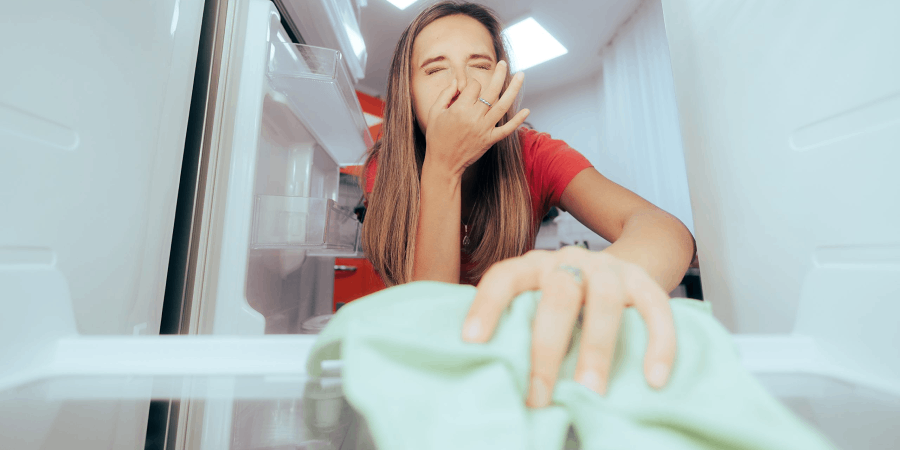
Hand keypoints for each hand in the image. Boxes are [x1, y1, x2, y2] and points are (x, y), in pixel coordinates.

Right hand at [424, 60, 529, 175]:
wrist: (443, 163)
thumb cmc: (437, 136)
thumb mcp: (434, 112)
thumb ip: (445, 94)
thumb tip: (457, 81)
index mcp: (460, 109)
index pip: (473, 87)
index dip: (471, 84)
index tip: (466, 89)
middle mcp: (474, 118)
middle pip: (492, 91)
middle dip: (500, 74)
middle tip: (504, 63)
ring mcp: (484, 129)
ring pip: (503, 106)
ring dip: (514, 89)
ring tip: (521, 76)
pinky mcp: (490, 140)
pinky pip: (507, 129)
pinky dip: (518, 121)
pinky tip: (527, 110)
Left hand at [461, 246, 676, 407]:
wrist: (628, 259)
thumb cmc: (570, 299)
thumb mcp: (540, 301)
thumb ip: (521, 324)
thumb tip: (492, 373)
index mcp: (535, 266)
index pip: (505, 277)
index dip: (486, 306)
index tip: (471, 341)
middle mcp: (570, 260)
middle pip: (557, 296)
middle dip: (546, 349)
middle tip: (538, 396)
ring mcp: (610, 269)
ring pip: (605, 301)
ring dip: (596, 349)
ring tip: (589, 392)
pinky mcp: (645, 282)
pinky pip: (656, 309)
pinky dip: (658, 345)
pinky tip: (653, 379)